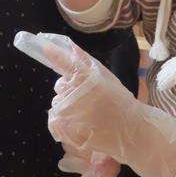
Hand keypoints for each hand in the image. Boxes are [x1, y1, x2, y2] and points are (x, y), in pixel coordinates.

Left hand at [15, 31, 175, 176]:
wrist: (132, 133)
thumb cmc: (122, 104)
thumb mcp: (108, 80)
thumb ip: (88, 64)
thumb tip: (71, 48)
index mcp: (90, 78)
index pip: (67, 63)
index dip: (53, 53)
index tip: (42, 43)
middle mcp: (78, 93)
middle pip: (60, 85)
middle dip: (69, 90)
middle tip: (87, 99)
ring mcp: (70, 112)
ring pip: (57, 102)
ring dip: (67, 106)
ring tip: (86, 114)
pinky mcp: (66, 128)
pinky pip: (54, 119)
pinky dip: (62, 120)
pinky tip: (78, 123)